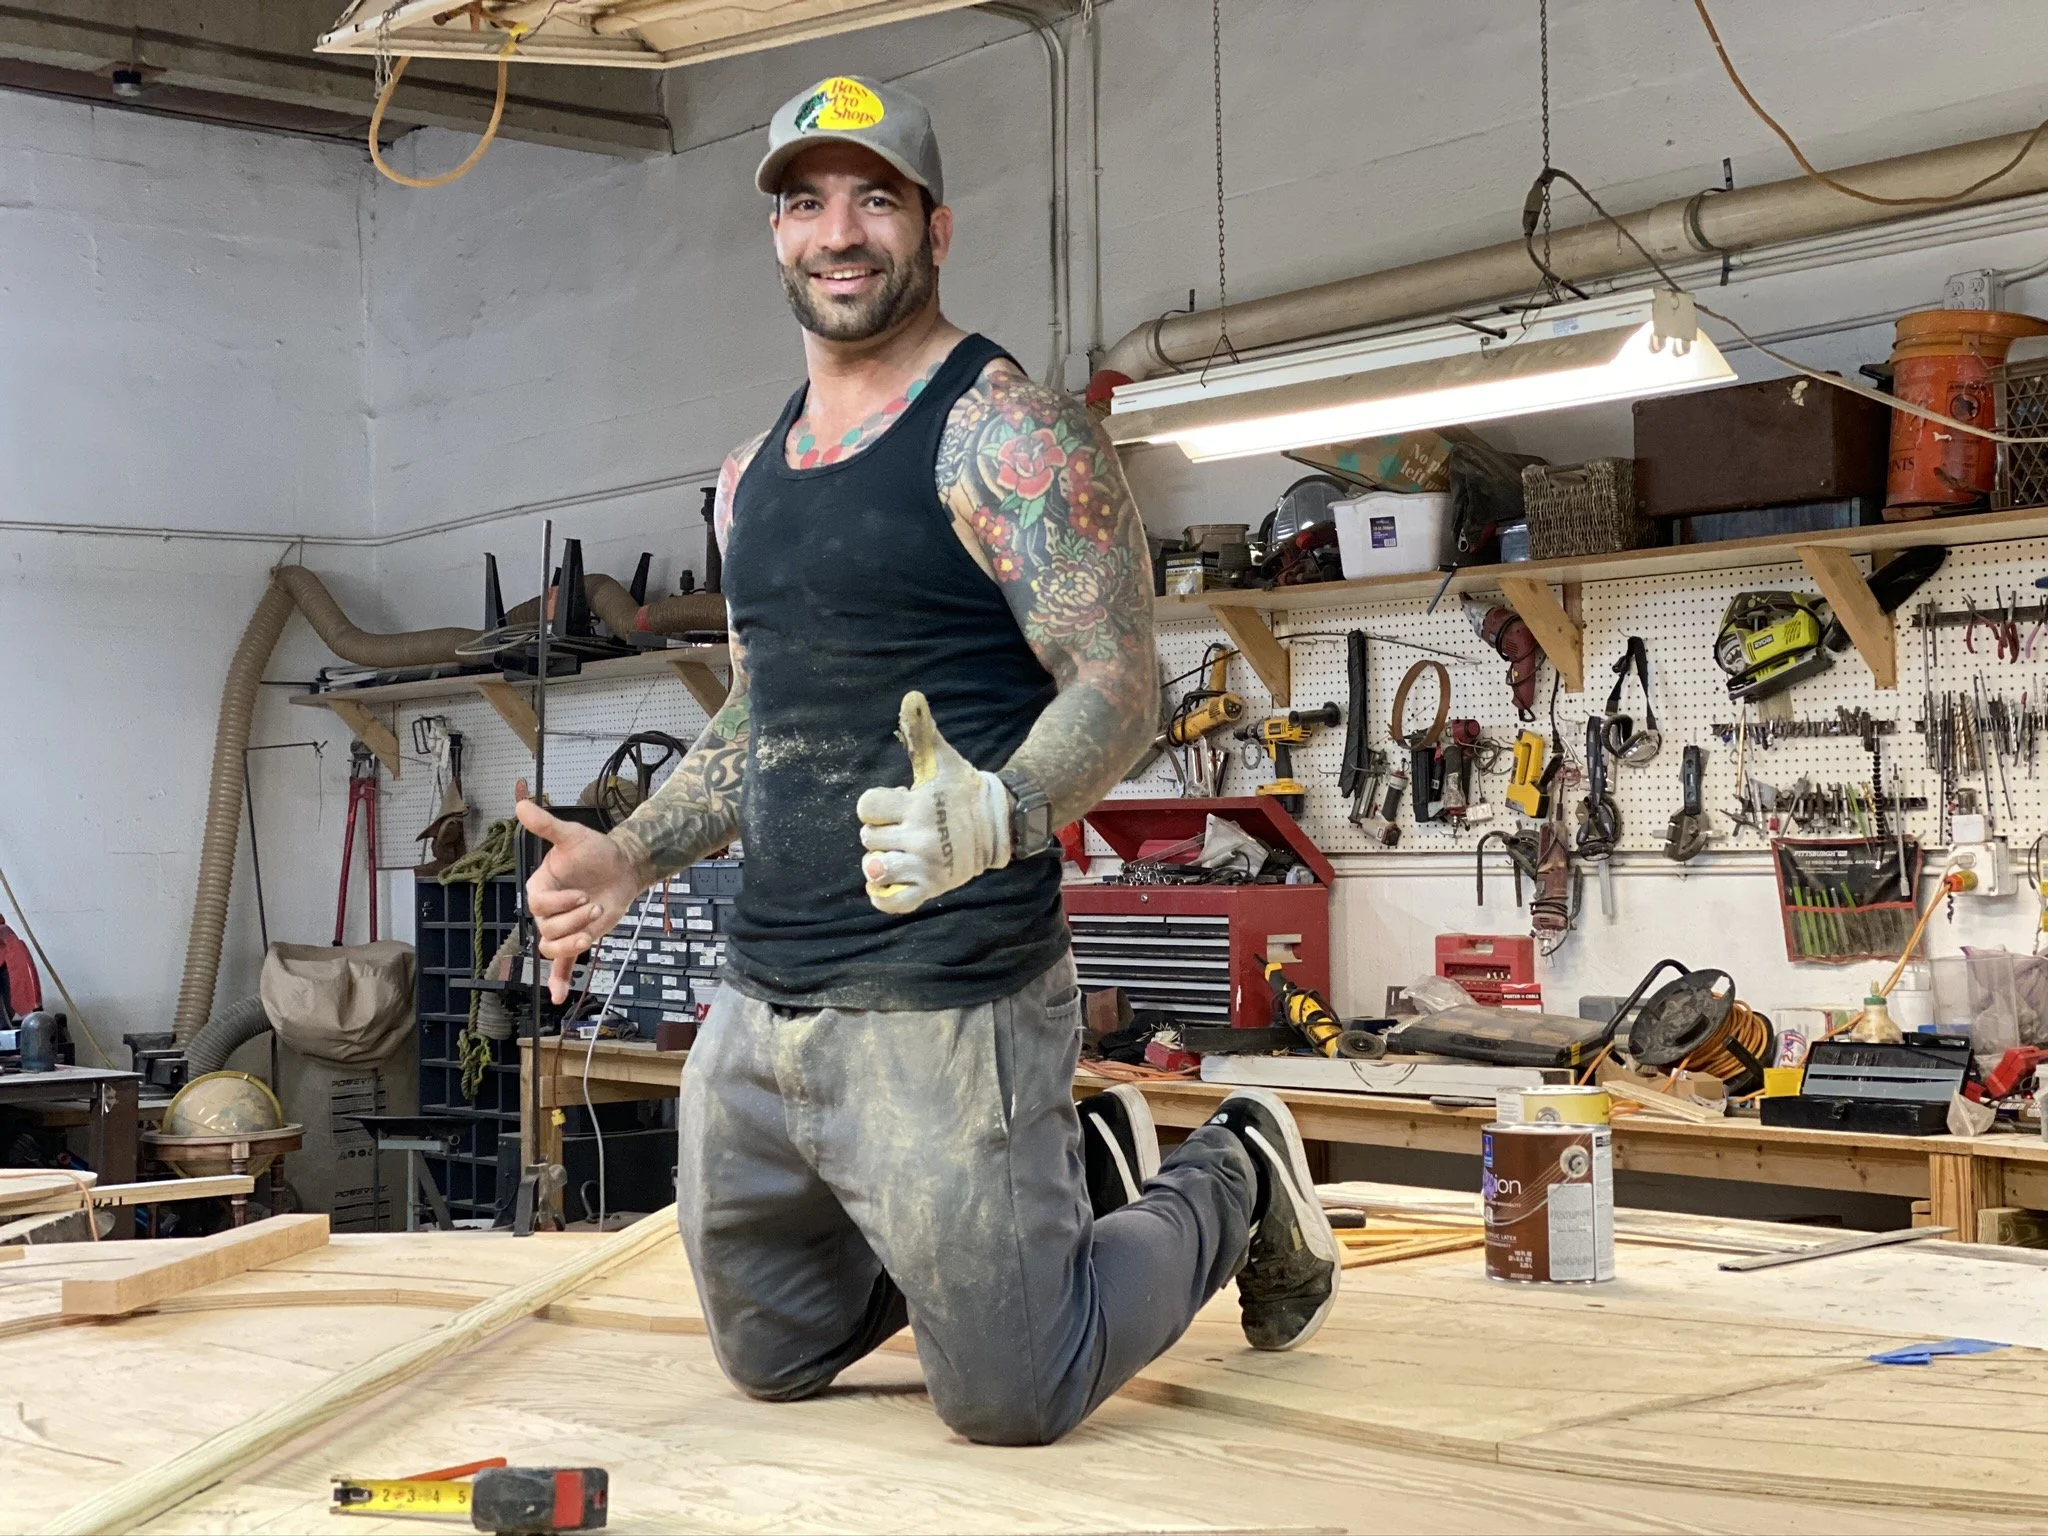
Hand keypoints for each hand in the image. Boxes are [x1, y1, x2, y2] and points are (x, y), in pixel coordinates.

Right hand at [514, 779, 643, 1002]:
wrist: (623, 865)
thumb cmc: (594, 850)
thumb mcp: (572, 836)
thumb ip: (546, 825)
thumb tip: (521, 804)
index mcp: (539, 888)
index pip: (538, 906)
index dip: (561, 904)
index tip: (583, 894)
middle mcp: (546, 911)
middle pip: (547, 929)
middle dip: (574, 920)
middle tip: (595, 904)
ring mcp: (561, 927)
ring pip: (553, 948)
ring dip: (574, 942)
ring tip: (594, 925)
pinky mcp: (577, 938)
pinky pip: (560, 965)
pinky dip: (559, 981)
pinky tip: (558, 997)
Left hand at [856, 692, 1011, 914]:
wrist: (1000, 823)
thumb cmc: (964, 790)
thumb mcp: (942, 759)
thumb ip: (922, 732)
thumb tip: (912, 696)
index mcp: (916, 805)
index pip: (867, 808)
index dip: (875, 805)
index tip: (895, 804)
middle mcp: (919, 837)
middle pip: (869, 838)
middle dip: (880, 831)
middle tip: (903, 827)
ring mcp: (925, 865)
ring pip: (877, 868)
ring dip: (880, 862)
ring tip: (895, 854)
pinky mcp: (931, 887)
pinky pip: (893, 901)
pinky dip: (883, 895)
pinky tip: (885, 881)